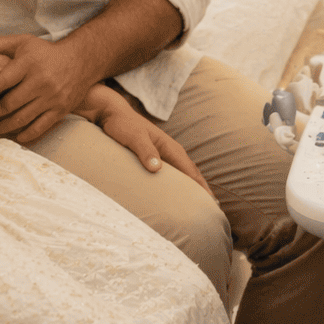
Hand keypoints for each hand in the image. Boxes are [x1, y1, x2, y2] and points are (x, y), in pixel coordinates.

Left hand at [0, 33, 97, 142]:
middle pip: (9, 105)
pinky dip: (25, 135)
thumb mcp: (24, 42)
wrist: (82, 59)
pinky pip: (39, 128)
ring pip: (21, 119)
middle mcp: (40, 81)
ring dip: (4, 127)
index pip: (1, 82)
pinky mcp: (60, 109)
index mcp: (28, 64)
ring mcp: (51, 97)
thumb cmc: (46, 52)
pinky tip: (16, 135)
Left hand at [80, 84, 213, 195]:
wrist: (111, 114)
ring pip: (183, 172)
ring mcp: (163, 153)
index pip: (190, 170)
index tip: (211, 202)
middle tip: (212, 209)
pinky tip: (178, 193)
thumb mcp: (133, 137)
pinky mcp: (154, 156)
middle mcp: (170, 150)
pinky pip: (173, 172)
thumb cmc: (122, 125)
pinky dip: (180, 183)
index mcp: (169, 147)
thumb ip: (145, 151)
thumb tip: (157, 169)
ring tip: (199, 203)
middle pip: (191, 172)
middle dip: (202, 189)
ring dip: (192, 186)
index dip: (201, 187)